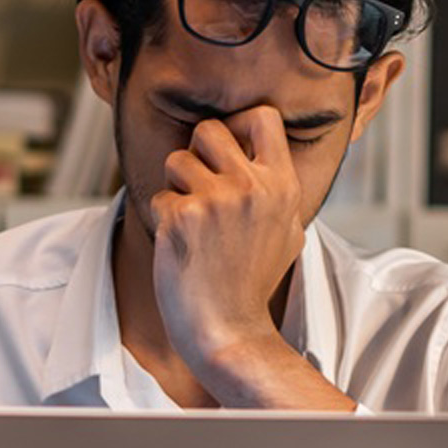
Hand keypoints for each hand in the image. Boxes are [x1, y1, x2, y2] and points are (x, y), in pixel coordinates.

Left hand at [147, 108, 305, 376]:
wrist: (229, 330)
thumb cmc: (252, 284)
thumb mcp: (287, 231)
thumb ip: (275, 187)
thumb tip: (258, 147)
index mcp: (283, 186)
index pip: (262, 117)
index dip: (238, 124)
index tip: (229, 148)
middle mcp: (252, 187)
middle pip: (209, 130)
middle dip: (197, 153)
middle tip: (201, 187)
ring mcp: (216, 200)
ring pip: (177, 161)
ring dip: (177, 189)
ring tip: (194, 225)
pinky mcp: (182, 217)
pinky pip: (160, 197)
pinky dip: (164, 220)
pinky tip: (182, 247)